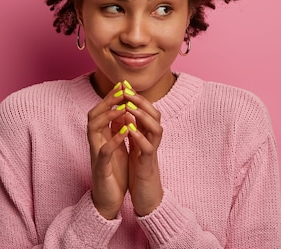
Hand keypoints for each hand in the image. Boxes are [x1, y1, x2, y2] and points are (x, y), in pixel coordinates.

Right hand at [87, 82, 134, 218]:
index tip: (122, 84)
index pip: (102, 111)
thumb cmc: (114, 172)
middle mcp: (95, 143)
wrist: (108, 199)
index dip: (110, 97)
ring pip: (93, 129)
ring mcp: (96, 155)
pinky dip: (113, 140)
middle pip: (93, 115)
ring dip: (108, 116)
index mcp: (101, 137)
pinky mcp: (101, 169)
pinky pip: (104, 151)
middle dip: (106, 101)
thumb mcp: (117, 147)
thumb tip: (123, 111)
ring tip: (123, 107)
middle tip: (120, 90)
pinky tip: (125, 131)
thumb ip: (117, 130)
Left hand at [123, 89, 163, 216]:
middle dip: (141, 101)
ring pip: (156, 129)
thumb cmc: (140, 170)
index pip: (146, 111)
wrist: (147, 195)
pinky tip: (130, 130)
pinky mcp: (148, 165)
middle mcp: (153, 141)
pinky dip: (140, 138)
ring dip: (143, 117)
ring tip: (131, 106)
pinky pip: (147, 149)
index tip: (124, 85)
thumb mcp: (135, 147)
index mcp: (148, 135)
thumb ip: (133, 129)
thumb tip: (125, 111)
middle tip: (128, 90)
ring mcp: (152, 152)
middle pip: (155, 115)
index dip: (136, 97)